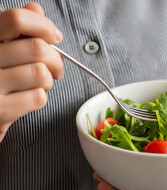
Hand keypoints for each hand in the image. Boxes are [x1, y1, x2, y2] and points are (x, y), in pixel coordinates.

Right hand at [0, 2, 63, 141]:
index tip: (54, 37)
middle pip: (37, 48)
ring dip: (47, 81)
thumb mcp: (1, 49)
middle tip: (55, 69)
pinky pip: (37, 98)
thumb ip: (16, 29)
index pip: (17, 20)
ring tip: (38, 85)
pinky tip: (28, 98)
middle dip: (55, 60)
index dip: (43, 26)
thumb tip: (35, 8)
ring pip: (40, 73)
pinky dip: (40, 98)